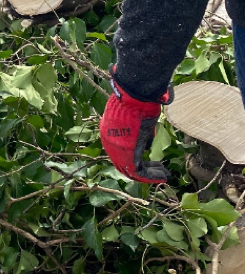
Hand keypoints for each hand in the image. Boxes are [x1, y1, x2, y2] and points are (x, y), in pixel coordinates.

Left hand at [99, 68, 171, 184]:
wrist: (135, 97)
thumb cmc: (139, 104)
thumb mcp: (139, 122)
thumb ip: (141, 136)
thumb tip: (147, 146)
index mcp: (110, 134)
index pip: (121, 154)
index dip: (137, 160)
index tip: (151, 162)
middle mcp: (109, 143)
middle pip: (125, 165)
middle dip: (143, 170)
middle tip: (159, 171)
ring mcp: (116, 148)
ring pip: (131, 170)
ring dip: (149, 175)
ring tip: (163, 174)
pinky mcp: (126, 152)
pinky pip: (137, 171)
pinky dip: (150, 176)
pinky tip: (163, 175)